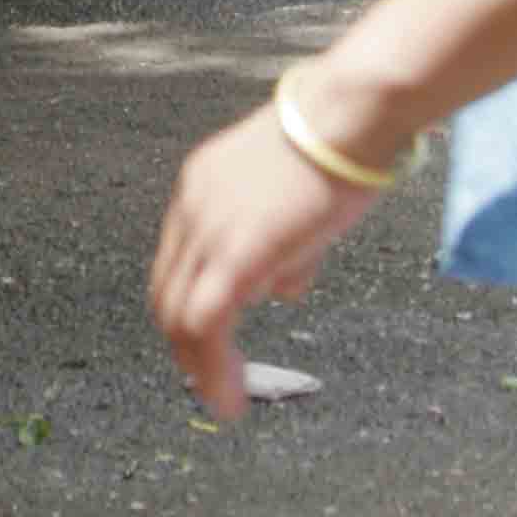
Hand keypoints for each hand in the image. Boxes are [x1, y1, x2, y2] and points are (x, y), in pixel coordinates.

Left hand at [152, 96, 382, 418]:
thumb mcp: (297, 202)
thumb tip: (281, 290)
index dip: (187, 309)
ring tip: (222, 401)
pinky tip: (229, 400)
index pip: (177, 263)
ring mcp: (208, 226)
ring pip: (179, 314)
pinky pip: (206, 321)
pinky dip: (211, 368)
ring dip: (198, 367)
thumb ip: (282, 248)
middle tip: (209, 384)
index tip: (206, 345)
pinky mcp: (237, 251)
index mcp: (202, 187)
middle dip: (185, 345)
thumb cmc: (339, 149)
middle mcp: (192, 205)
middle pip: (167, 291)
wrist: (349, 115)